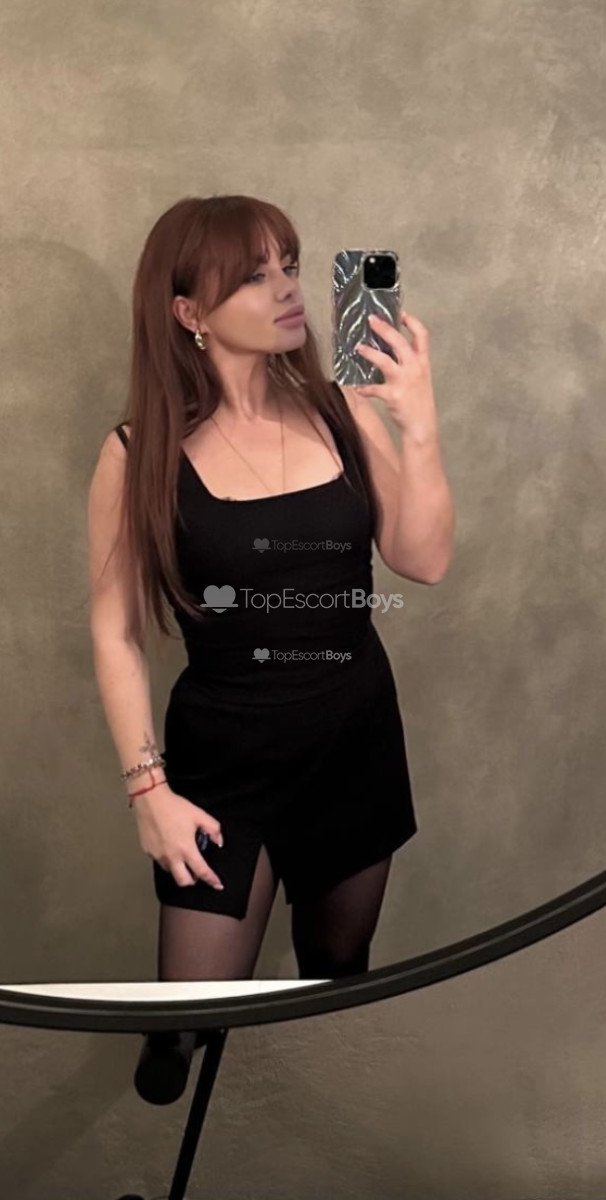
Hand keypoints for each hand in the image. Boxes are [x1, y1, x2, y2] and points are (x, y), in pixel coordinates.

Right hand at [133, 786, 224, 889]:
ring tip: (182, 856)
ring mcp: (158, 855)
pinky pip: (160, 861)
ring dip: (179, 869)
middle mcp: (171, 856)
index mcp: (186, 849)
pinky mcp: (148, 851)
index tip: (217, 885)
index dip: (212, 880)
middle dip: (192, 880)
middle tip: (197, 872)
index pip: (202, 872)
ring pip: (171, 872)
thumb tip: (219, 841)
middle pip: (183, 881)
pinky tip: (169, 847)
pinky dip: (167, 859)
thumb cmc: (174, 807)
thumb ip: (213, 829)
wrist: (150, 800)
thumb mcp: (199, 815)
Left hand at [354, 309, 437, 438]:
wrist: (422, 425)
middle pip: (400, 342)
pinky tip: (356, 387)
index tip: (400, 313)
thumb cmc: (419, 400)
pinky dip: (363, 388)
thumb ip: (408, 363)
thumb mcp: (420, 378)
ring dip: (370, 353)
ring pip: (384, 361)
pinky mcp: (393, 396)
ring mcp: (404, 381)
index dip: (412, 322)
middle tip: (371, 320)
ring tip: (358, 348)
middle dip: (385, 329)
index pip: (422, 336)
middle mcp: (414, 368)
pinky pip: (373, 389)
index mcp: (422, 362)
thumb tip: (388, 350)